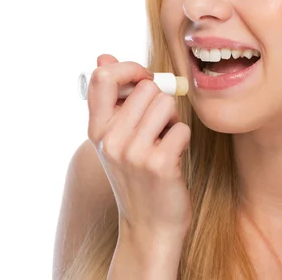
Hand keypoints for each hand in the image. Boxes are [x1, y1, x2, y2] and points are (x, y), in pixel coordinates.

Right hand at [86, 54, 191, 239]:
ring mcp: (134, 153)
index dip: (130, 69)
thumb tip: (104, 56)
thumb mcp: (116, 138)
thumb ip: (112, 98)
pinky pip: (182, 128)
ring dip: (173, 120)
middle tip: (157, 129)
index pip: (103, 77)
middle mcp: (110, 140)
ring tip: (164, 143)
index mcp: (97, 129)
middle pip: (148, 87)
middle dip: (160, 102)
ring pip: (168, 104)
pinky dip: (183, 139)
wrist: (150, 225)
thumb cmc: (138, 175)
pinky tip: (173, 158)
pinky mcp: (160, 164)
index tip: (145, 81)